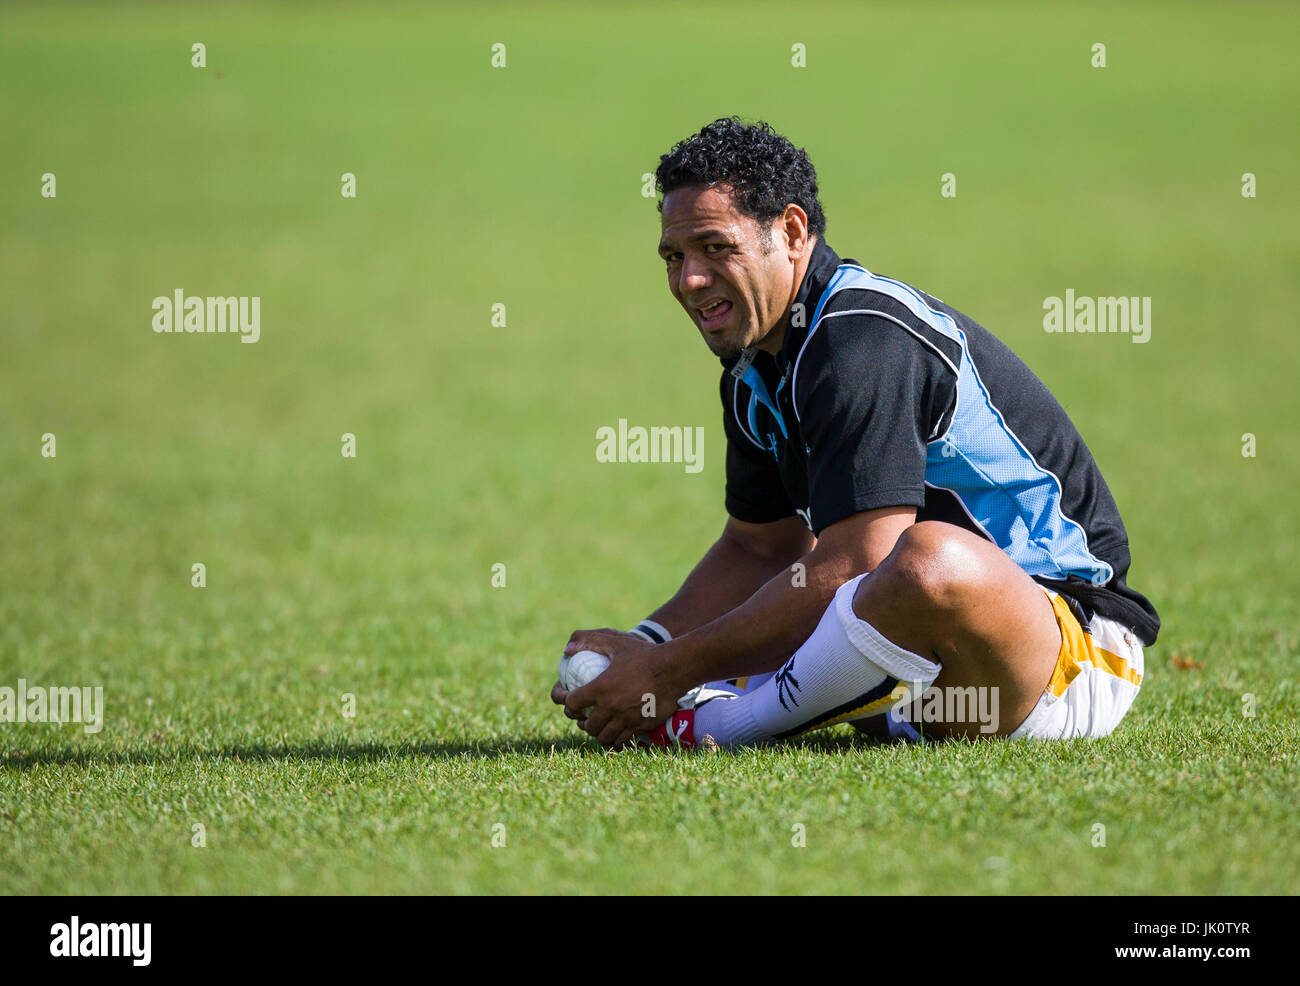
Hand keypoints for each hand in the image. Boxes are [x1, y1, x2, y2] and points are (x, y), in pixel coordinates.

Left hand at [559, 629, 682, 747]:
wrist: (675, 668)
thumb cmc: (644, 654)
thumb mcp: (616, 641)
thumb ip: (589, 641)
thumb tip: (567, 649)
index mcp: (601, 688)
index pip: (572, 703)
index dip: (565, 703)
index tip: (567, 699)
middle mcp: (612, 707)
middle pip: (587, 725)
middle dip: (581, 722)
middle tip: (583, 716)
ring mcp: (627, 719)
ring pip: (604, 737)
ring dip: (598, 733)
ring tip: (599, 726)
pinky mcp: (641, 726)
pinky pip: (623, 740)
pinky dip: (616, 738)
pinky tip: (616, 732)